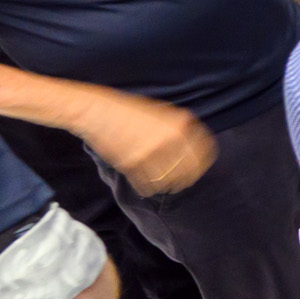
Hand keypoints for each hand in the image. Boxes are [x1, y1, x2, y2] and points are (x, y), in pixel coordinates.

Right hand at [77, 90, 214, 196]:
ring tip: (167, 186)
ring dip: (169, 186)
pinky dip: (149, 189)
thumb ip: (177, 126)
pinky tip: (148, 186)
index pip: (203, 152)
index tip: (200, 167)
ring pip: (170, 181)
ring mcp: (150, 154)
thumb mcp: (159, 111)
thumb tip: (193, 141)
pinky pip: (148, 186)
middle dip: (188, 178)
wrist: (96, 112)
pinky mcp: (132, 166)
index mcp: (179, 125)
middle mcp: (169, 140)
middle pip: (190, 170)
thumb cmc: (126, 110)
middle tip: (183, 181)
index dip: (203, 162)